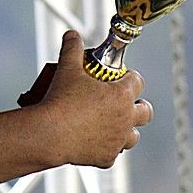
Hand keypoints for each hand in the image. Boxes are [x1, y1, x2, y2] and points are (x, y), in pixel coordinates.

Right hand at [0, 30, 152, 182]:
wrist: (48, 133)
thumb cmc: (59, 101)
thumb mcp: (66, 69)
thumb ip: (72, 48)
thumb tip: (72, 35)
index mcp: (122, 95)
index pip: (137, 81)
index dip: (129, 77)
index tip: (120, 77)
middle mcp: (125, 118)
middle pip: (145, 112)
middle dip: (138, 106)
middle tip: (124, 103)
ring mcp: (117, 140)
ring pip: (133, 137)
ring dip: (126, 130)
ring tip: (113, 125)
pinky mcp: (106, 157)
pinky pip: (112, 154)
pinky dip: (106, 149)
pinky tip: (96, 143)